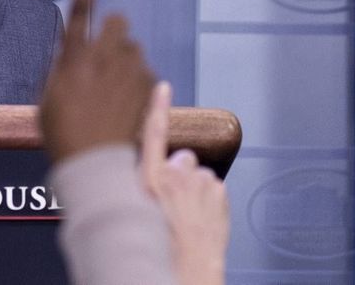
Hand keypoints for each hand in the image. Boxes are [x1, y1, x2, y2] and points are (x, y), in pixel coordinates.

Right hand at [40, 0, 155, 161]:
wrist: (94, 161)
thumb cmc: (62, 130)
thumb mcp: (49, 94)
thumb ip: (61, 66)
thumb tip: (71, 50)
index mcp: (73, 57)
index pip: (80, 10)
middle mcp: (103, 57)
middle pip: (118, 21)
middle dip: (113, 31)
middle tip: (104, 54)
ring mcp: (129, 71)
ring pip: (133, 47)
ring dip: (125, 59)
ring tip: (112, 89)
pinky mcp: (148, 86)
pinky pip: (145, 72)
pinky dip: (136, 82)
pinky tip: (124, 105)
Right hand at [141, 83, 229, 284]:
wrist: (187, 272)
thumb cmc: (158, 247)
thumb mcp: (134, 212)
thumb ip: (141, 186)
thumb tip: (147, 178)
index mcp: (147, 180)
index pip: (152, 134)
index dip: (158, 108)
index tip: (162, 88)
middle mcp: (174, 177)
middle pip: (181, 159)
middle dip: (180, 174)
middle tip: (174, 202)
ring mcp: (200, 184)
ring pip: (199, 174)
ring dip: (196, 189)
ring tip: (189, 214)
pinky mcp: (219, 193)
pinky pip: (214, 187)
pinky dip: (210, 199)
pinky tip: (201, 217)